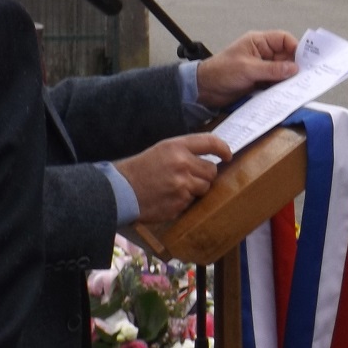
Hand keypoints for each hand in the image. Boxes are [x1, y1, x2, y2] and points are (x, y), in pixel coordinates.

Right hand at [116, 133, 232, 222]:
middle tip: (189, 177)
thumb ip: (186, 151)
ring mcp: (182, 186)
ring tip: (175, 187)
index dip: (223, 149)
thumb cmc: (140, 169)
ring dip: (195, 189)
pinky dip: (184, 201)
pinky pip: (191, 202)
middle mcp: (182, 164)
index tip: (227, 156)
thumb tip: (210, 157)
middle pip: (211, 171)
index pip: (210, 142)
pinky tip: (168, 198)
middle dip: (204, 175)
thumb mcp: (162, 150)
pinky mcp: (179, 204)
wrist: (120, 191)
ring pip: (204, 188)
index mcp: (177, 147)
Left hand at [195, 30, 298, 108]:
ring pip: (282, 71)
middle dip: (294, 65)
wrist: (204, 90)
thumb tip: (293, 68)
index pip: (284, 40)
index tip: (305, 60)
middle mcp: (262, 53)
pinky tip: (286, 92)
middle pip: (286, 56)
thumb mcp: (247, 69)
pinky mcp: (259, 81)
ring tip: (297, 86)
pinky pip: (275, 82)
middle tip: (305, 76)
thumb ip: (271, 69)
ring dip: (287, 78)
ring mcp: (261, 67)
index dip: (296, 48)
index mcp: (258, 42)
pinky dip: (281, 87)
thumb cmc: (220, 72)